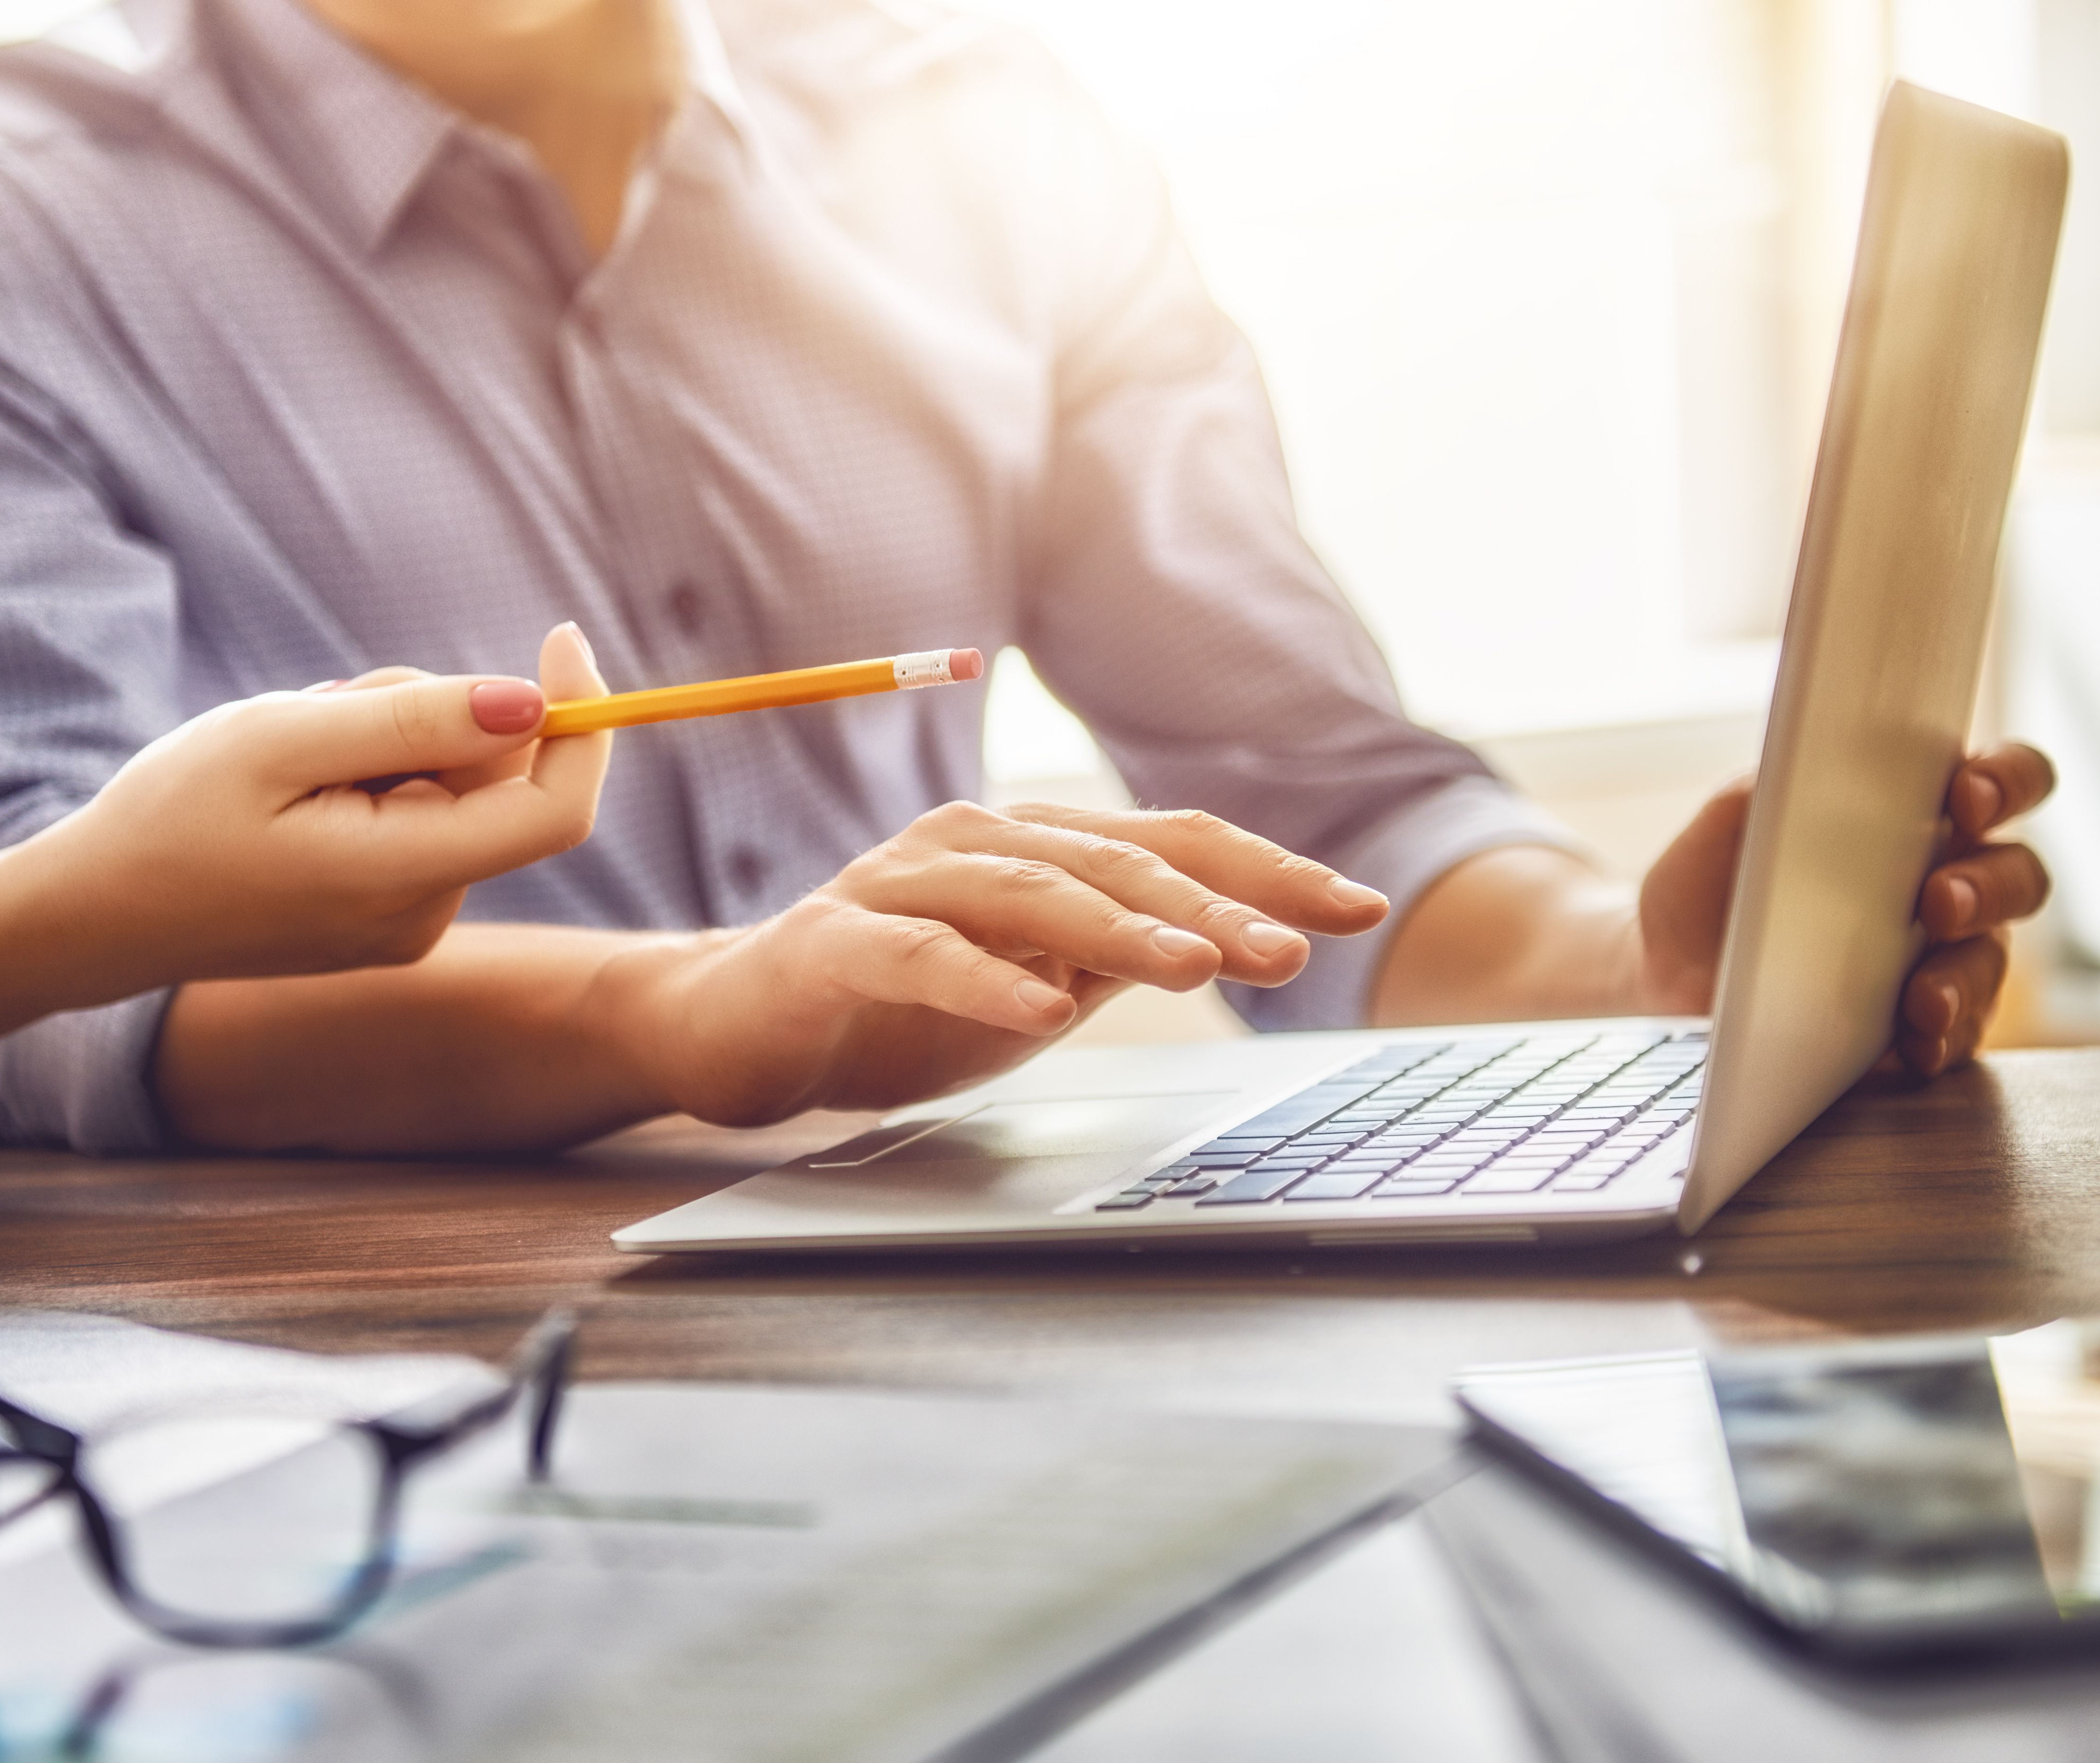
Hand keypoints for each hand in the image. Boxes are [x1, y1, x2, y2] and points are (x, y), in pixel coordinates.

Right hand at [11, 623, 610, 988]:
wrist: (96, 913)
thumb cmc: (171, 816)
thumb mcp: (283, 739)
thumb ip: (413, 720)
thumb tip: (532, 702)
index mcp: (403, 879)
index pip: (556, 810)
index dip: (580, 721)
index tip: (560, 637)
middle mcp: (422, 915)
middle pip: (497, 781)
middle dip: (437, 717)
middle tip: (330, 705)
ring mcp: (405, 923)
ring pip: (453, 790)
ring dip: (393, 744)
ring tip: (294, 754)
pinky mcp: (383, 916)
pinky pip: (417, 817)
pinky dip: (373, 778)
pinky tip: (295, 790)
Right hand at [605, 802, 1389, 1124]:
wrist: (741, 1026)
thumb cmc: (896, 1006)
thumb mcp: (1031, 982)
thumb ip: (1114, 954)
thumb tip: (1233, 940)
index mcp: (1033, 848)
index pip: (1170, 845)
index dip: (1267, 872)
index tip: (1358, 911)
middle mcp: (973, 844)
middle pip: (1113, 863)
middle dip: (1214, 905)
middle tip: (1295, 949)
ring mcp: (899, 884)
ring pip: (1027, 896)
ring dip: (1118, 931)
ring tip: (1197, 969)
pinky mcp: (833, 940)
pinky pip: (918, 954)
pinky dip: (981, 979)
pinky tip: (1040, 1011)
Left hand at [1638, 742, 2053, 1074]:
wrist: (1662, 969)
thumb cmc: (1709, 883)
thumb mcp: (1721, 828)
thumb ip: (1758, 791)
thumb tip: (1792, 772)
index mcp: (1916, 813)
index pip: (1996, 781)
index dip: (2004, 782)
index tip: (1967, 795)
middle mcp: (1947, 881)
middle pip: (2015, 875)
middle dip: (1988, 886)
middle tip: (1937, 900)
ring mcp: (1941, 956)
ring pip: (1990, 961)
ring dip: (1963, 977)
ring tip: (1922, 995)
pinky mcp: (1919, 1023)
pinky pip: (1956, 1035)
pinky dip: (1939, 1040)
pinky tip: (1912, 1045)